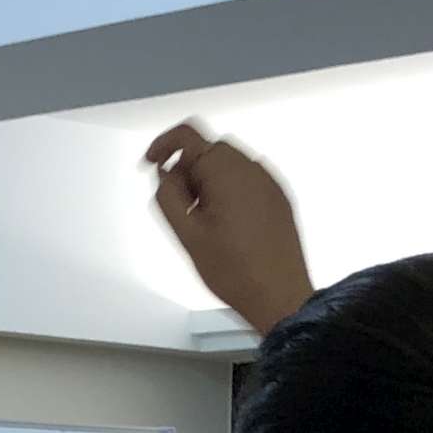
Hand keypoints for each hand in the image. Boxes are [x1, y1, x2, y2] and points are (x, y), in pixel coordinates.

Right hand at [145, 123, 314, 333]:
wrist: (280, 296)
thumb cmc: (235, 271)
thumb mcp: (186, 235)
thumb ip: (168, 196)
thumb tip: (165, 174)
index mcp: (226, 172)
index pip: (188, 135)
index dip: (163, 145)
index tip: (152, 163)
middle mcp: (252, 168)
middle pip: (209, 150)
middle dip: (188, 169)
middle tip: (181, 205)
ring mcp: (270, 182)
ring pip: (229, 164)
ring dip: (209, 180)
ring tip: (203, 219)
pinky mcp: (280, 197)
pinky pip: (248, 180)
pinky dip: (230, 189)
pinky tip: (226, 223)